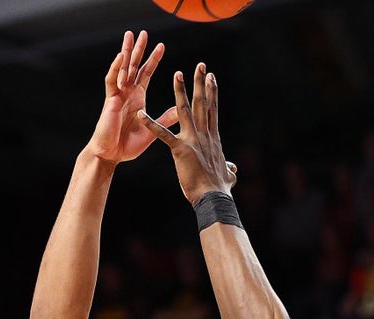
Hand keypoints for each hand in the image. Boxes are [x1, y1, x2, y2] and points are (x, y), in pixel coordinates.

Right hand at [88, 31, 178, 163]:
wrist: (112, 155)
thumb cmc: (128, 145)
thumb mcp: (153, 129)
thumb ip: (165, 118)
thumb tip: (182, 110)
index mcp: (138, 98)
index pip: (146, 73)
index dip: (153, 60)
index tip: (162, 46)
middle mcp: (127, 93)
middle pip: (134, 66)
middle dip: (139, 49)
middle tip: (144, 33)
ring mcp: (117, 95)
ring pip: (122, 69)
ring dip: (126, 52)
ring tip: (130, 35)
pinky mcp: (110, 101)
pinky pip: (111, 81)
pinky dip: (116, 69)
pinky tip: (120, 57)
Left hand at [139, 63, 236, 204]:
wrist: (214, 198)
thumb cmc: (219, 189)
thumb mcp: (228, 176)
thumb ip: (229, 169)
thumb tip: (232, 168)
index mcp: (213, 139)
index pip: (212, 110)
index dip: (211, 93)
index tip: (211, 77)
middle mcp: (205, 135)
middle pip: (202, 104)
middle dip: (200, 83)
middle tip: (200, 65)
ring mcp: (193, 141)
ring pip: (185, 111)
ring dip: (180, 91)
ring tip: (176, 74)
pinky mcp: (181, 150)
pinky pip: (163, 134)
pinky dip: (151, 124)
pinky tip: (141, 114)